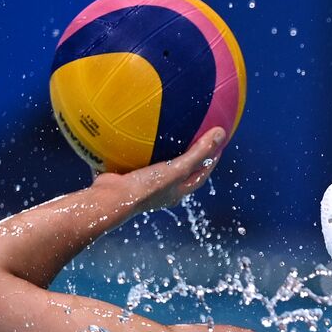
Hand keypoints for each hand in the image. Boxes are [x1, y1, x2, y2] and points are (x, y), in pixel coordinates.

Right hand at [95, 128, 224, 214]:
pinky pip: (136, 160)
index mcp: (178, 191)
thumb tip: (221, 134)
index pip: (201, 174)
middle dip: (189, 156)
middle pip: (182, 171)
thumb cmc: (147, 187)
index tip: (218, 143)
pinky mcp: (127, 177)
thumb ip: (198, 153)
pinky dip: (139, 148)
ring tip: (166, 132)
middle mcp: (163, 190)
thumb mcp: (178, 169)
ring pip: (159, 166)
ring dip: (164, 152)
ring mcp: (145, 184)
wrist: (110, 198)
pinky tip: (136, 134)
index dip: (211, 159)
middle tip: (194, 136)